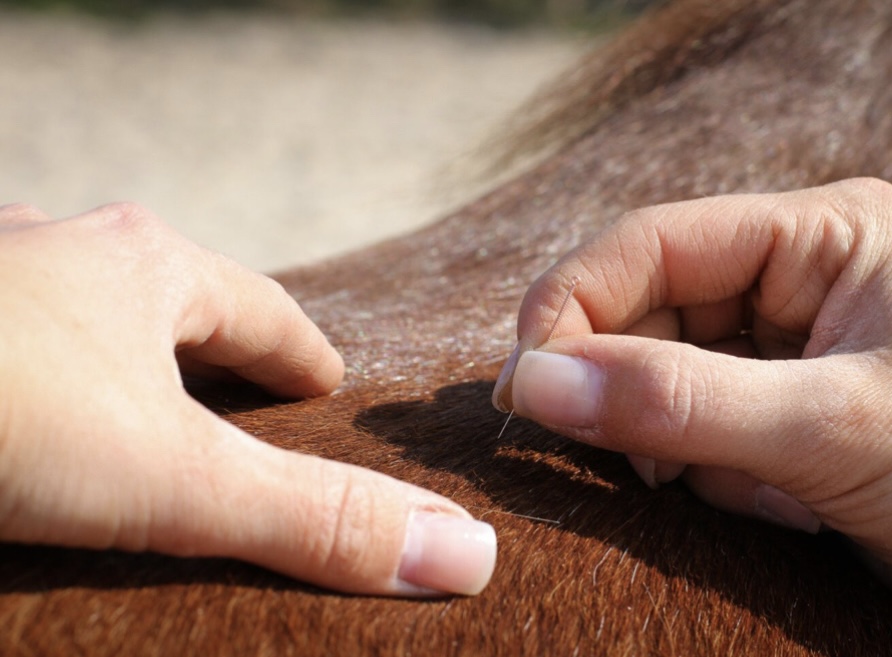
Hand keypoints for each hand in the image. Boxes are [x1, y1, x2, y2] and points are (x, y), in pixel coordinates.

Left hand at [0, 203, 494, 596]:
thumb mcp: (173, 480)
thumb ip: (313, 520)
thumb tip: (466, 554)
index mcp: (143, 266)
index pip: (261, 310)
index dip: (301, 353)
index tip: (327, 387)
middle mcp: (60, 254)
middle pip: (166, 306)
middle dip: (207, 358)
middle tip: (241, 417)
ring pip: (72, 323)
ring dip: (107, 366)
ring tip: (126, 427)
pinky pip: (1, 356)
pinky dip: (26, 391)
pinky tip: (15, 434)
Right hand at [493, 179, 891, 654]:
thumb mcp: (832, 427)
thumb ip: (678, 401)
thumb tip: (537, 382)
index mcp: (824, 235)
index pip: (654, 244)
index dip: (575, 304)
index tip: (527, 382)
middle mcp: (797, 281)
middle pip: (646, 310)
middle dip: (622, 382)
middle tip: (604, 450)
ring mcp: (785, 353)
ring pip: (660, 377)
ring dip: (672, 440)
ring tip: (741, 490)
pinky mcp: (779, 420)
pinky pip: (690, 432)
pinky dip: (704, 476)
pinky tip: (775, 509)